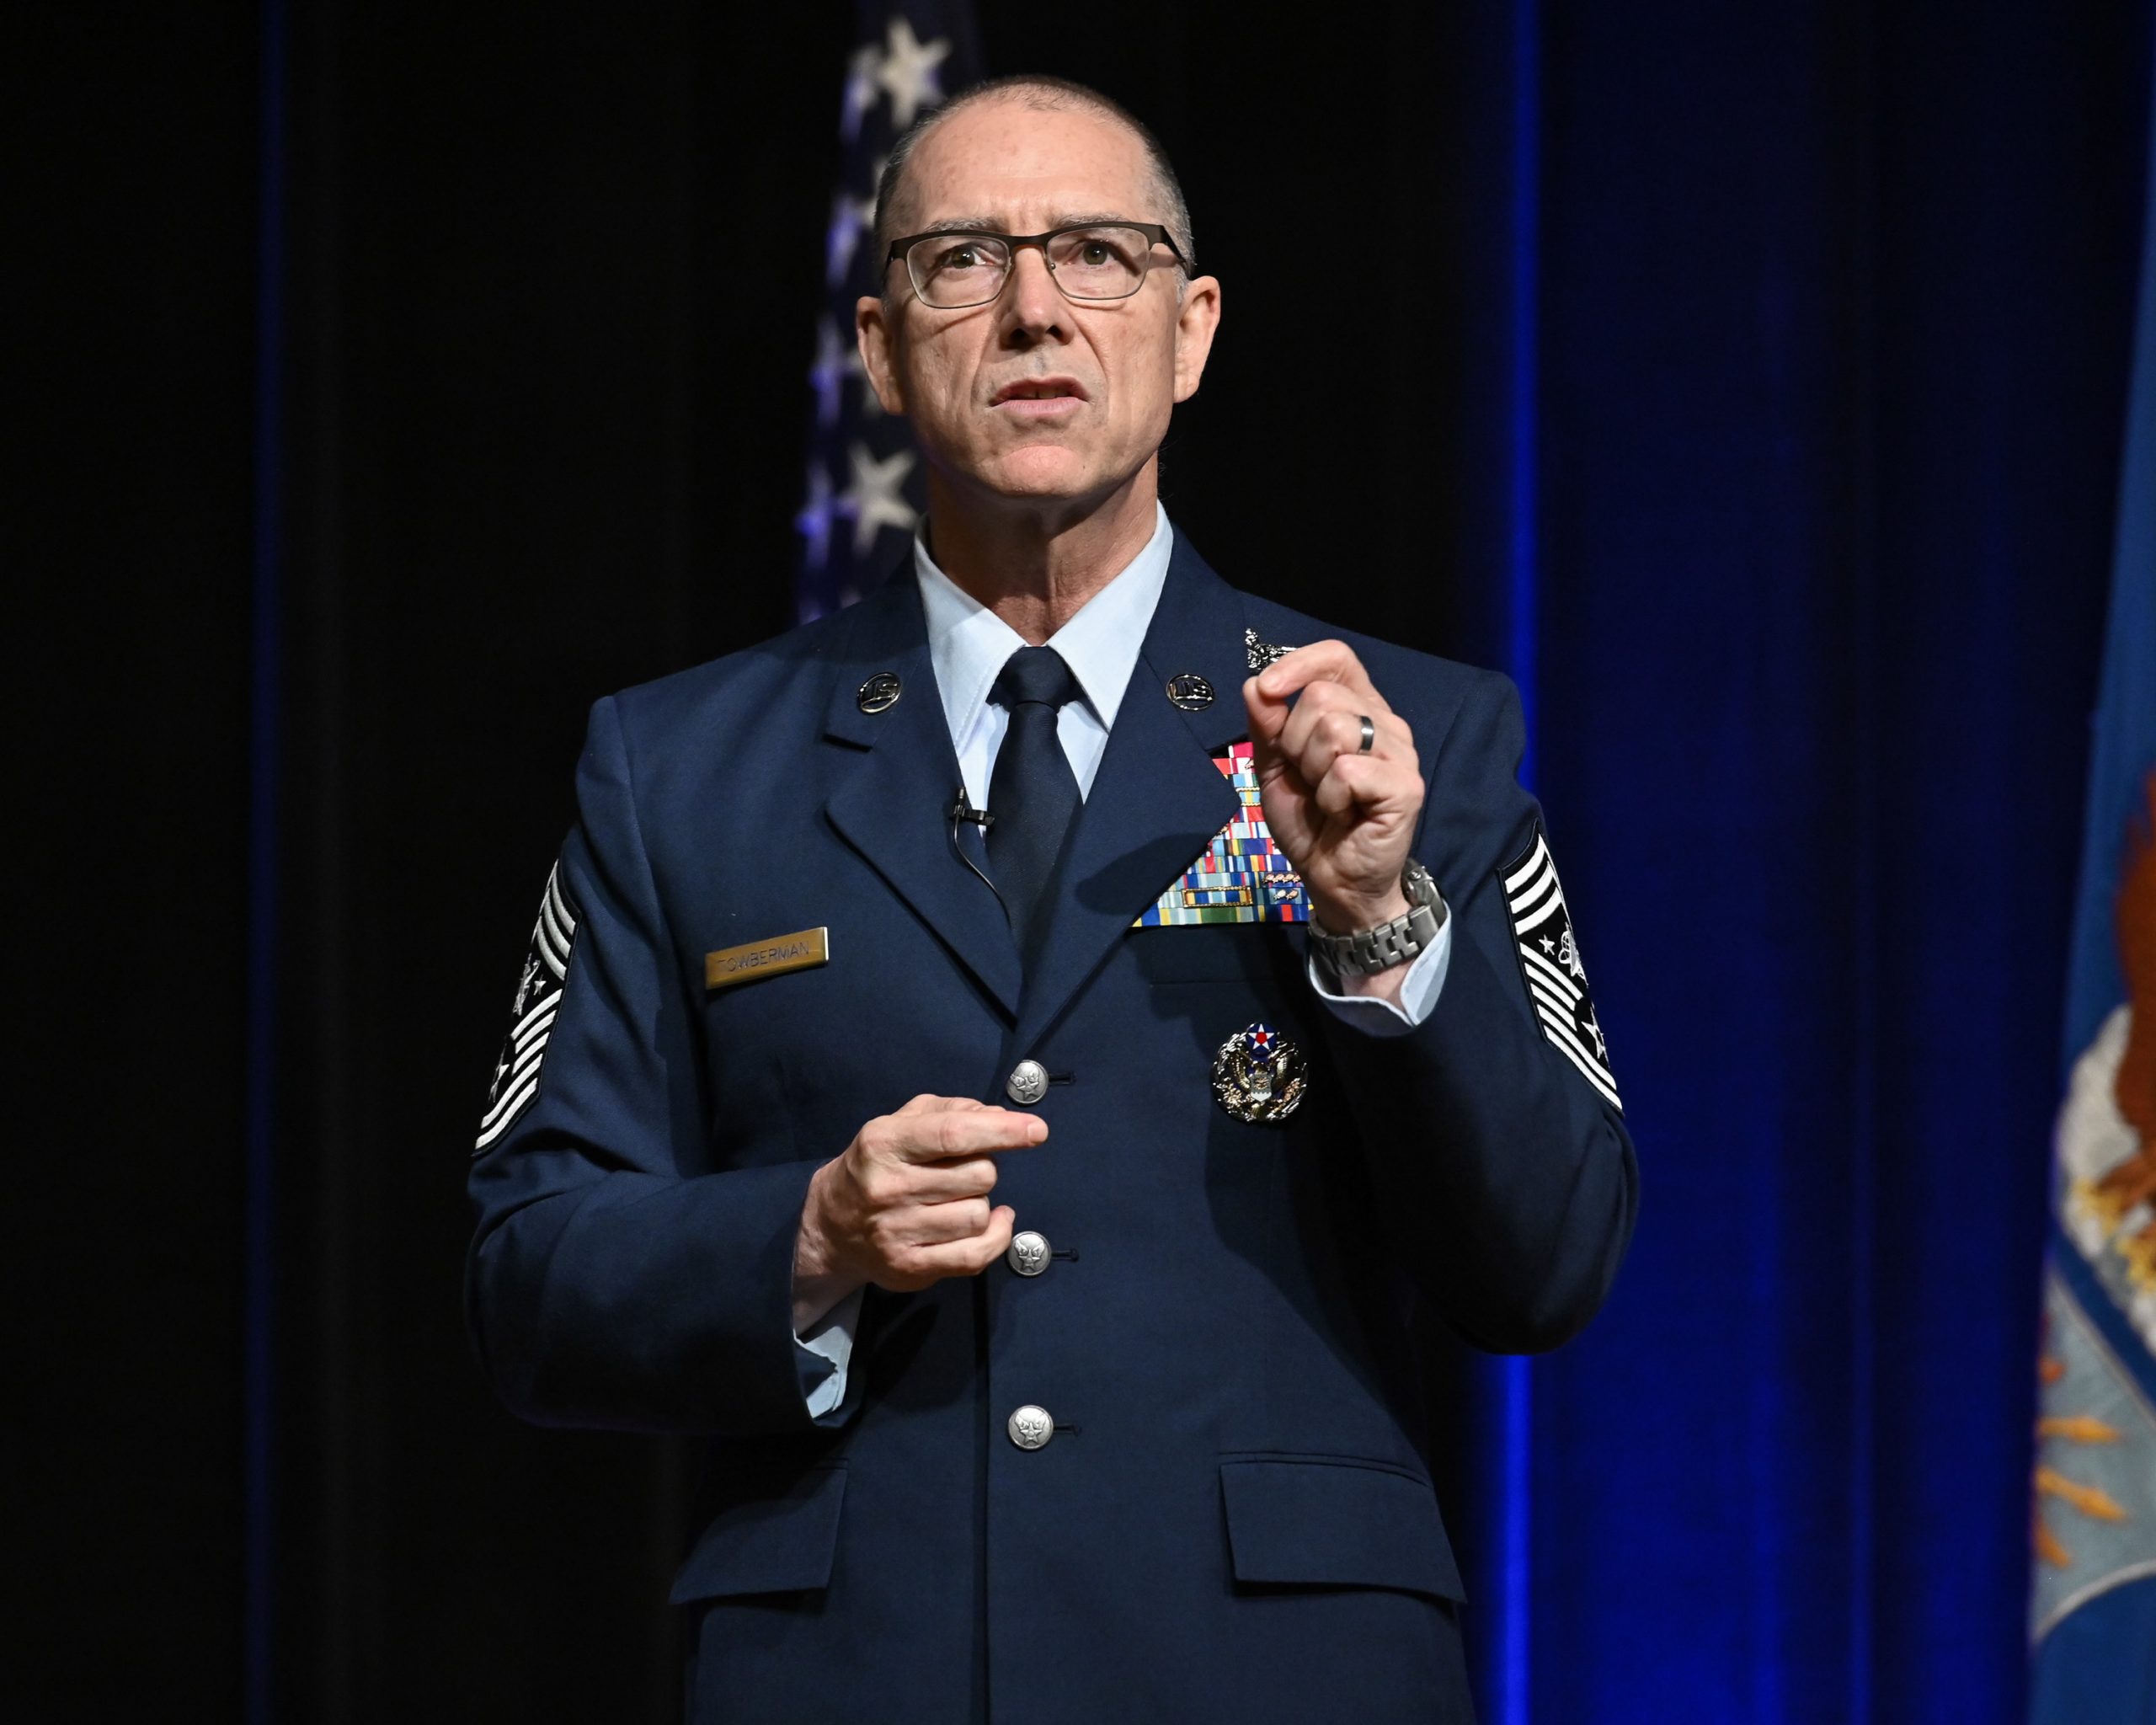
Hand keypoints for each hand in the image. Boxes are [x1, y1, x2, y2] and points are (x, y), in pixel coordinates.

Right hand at [791, 1094, 1041, 1329]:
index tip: (1037, 1130)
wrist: (832, 1224)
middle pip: (979, 1175)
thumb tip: (1000, 1117)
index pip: (954, 1134)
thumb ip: (952, 1111)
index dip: (1002, 1131)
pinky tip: (993, 1222)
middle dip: (986, 1167)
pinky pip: (975, 1255)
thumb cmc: (880, 1164)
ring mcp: (897, 1232)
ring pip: (980, 1214)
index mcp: (884, 1142)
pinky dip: (997, 1237)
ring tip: (960, 1199)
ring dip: (982, 1202)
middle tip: (965, 1170)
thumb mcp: (903, 1122)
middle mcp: (888, 1187)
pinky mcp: (909, 1268)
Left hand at [1243, 640, 1423, 938]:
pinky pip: (1347, 771)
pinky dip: (1329, 797)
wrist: (1333, 878)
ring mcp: (1400, 753)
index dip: (1298, 664)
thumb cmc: (1310, 820)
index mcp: (1357, 709)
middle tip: (1307, 777)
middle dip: (1294, 741)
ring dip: (1312, 771)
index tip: (1268, 691)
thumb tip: (1256, 685)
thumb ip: (1267, 725)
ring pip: (1335, 729)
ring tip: (1326, 797)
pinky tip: (1342, 813)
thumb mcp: (1275, 767)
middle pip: (1323, 696)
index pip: (1337, 658)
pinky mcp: (1405, 786)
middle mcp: (1384, 723)